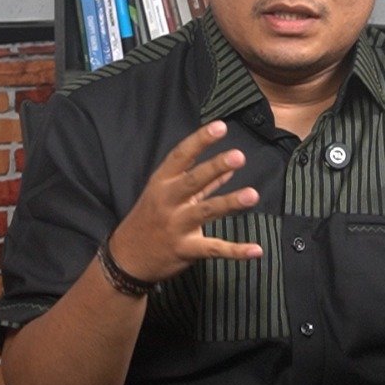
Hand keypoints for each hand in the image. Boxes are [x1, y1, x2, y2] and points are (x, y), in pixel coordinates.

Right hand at [107, 120, 263, 282]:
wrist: (128, 258)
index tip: (220, 126)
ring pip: (206, 211)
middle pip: (193, 181)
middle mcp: (168, 201)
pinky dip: (236, 251)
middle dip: (215, 167)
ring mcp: (176, 226)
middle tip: (238, 156)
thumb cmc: (150, 219)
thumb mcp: (166, 194)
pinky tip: (256, 250)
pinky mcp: (185, 249)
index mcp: (162, 183)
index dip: (200, 140)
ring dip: (230, 202)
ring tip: (252, 195)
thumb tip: (229, 167)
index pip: (181, 156)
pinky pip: (213, 249)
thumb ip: (201, 183)